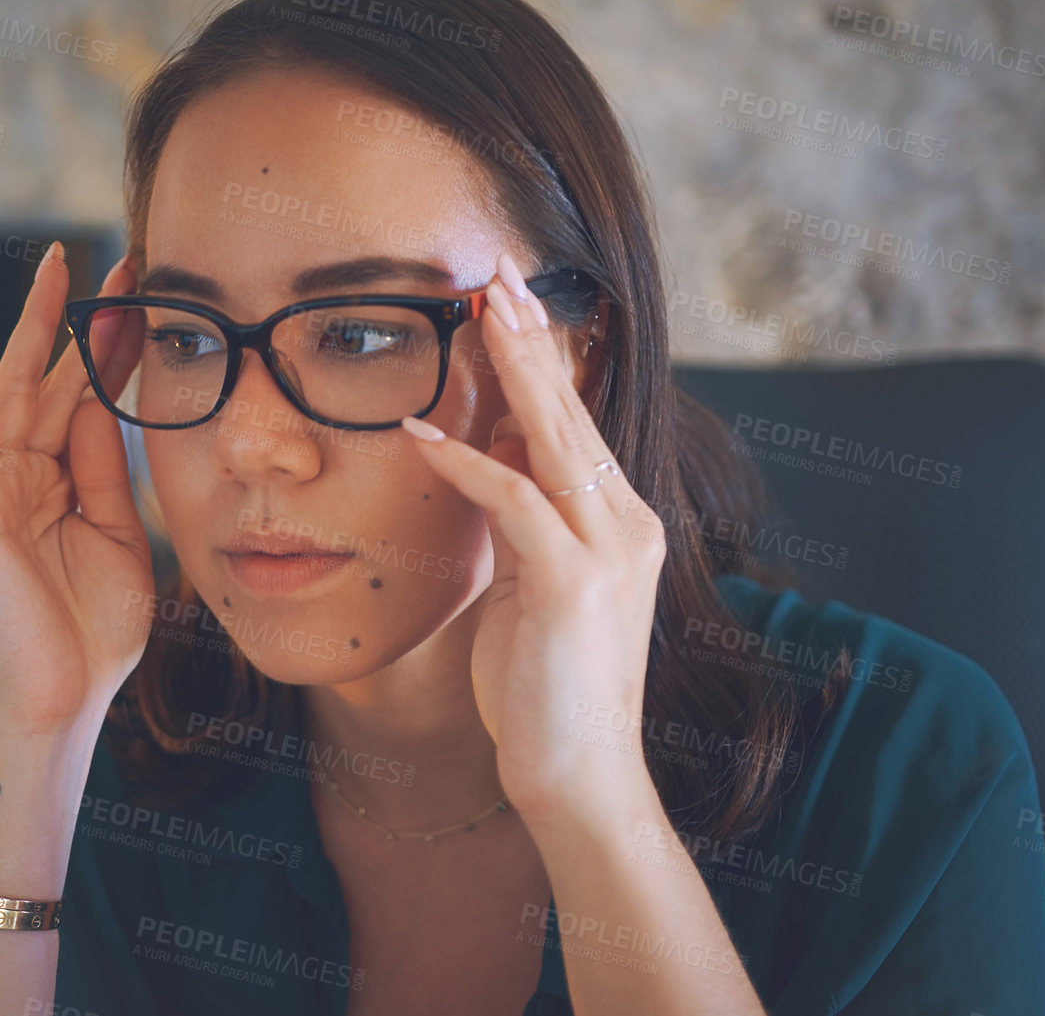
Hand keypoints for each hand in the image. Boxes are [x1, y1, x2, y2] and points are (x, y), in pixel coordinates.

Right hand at [0, 245, 153, 736]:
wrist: (62, 697)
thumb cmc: (90, 632)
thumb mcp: (118, 536)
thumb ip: (107, 471)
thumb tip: (104, 403)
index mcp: (61, 482)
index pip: (89, 397)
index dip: (116, 349)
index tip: (148, 299)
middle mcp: (24, 472)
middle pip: (56, 376)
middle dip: (84, 318)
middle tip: (120, 261)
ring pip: (16, 382)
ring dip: (37, 322)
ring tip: (58, 262)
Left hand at [398, 252, 666, 822]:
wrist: (578, 774)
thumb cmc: (544, 687)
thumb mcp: (529, 585)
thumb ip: (520, 518)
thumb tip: (488, 453)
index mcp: (620, 522)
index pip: (576, 421)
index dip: (543, 358)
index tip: (510, 302)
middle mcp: (626, 523)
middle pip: (571, 410)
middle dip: (532, 337)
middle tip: (499, 271)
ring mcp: (607, 550)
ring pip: (555, 437)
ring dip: (511, 369)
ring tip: (476, 311)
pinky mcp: (573, 581)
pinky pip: (514, 500)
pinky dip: (465, 463)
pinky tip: (419, 433)